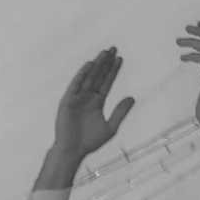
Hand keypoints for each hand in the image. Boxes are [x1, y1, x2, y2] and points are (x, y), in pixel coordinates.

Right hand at [50, 48, 134, 162]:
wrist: (72, 151)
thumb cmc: (90, 142)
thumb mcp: (110, 127)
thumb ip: (120, 112)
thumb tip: (132, 98)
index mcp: (97, 102)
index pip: (107, 82)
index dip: (113, 71)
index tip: (120, 58)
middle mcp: (87, 97)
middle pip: (99, 76)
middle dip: (106, 63)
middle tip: (113, 49)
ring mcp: (77, 98)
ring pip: (89, 77)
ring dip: (96, 65)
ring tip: (104, 53)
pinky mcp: (68, 101)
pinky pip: (76, 85)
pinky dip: (82, 74)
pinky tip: (90, 65)